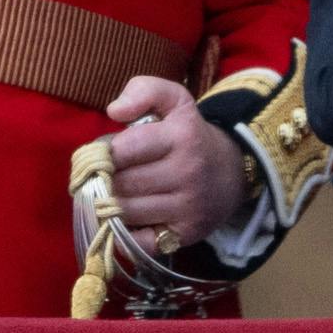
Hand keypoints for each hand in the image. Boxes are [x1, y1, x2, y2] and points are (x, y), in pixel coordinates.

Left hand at [99, 75, 248, 246]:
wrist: (231, 171)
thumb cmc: (189, 135)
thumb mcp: (174, 100)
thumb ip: (143, 90)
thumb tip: (114, 111)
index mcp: (181, 136)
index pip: (123, 150)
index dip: (102, 154)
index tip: (102, 155)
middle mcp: (187, 172)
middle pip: (120, 185)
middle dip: (104, 181)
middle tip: (104, 176)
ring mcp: (187, 207)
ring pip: (125, 213)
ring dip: (110, 206)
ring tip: (114, 195)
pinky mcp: (185, 235)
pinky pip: (138, 242)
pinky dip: (124, 233)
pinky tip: (127, 219)